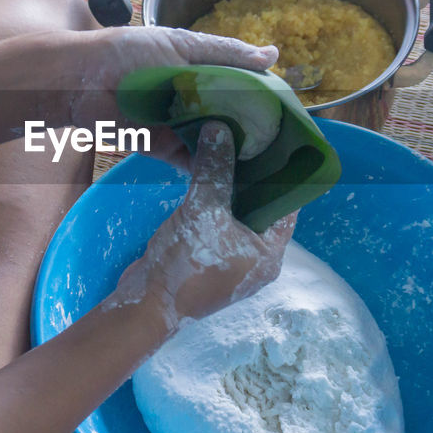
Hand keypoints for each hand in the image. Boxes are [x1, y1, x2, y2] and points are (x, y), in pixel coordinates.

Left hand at [68, 26, 277, 167]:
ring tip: (267, 166)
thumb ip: (226, 55)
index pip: (241, 81)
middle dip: (254, 128)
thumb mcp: (181, 46)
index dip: (264, 94)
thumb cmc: (128, 54)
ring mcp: (179, 123)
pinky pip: (191, 161)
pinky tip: (235, 178)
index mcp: (200, 66)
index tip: (291, 110)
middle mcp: (193, 96)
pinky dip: (209, 169)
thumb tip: (273, 56)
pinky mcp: (162, 148)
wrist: (80, 83)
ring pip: (214, 140)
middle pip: (231, 115)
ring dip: (235, 151)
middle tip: (284, 145)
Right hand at [108, 121, 296, 333]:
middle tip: (247, 138)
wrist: (145, 305)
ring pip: (238, 214)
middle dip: (252, 175)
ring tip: (227, 148)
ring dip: (231, 187)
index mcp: (269, 253)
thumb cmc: (186, 264)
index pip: (287, 204)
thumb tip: (219, 127)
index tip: (272, 141)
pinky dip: (215, 201)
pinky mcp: (209, 259)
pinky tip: (207, 174)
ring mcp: (232, 260)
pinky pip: (219, 223)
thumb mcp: (203, 211)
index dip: (281, 173)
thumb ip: (215, 170)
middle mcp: (257, 258)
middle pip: (261, 207)